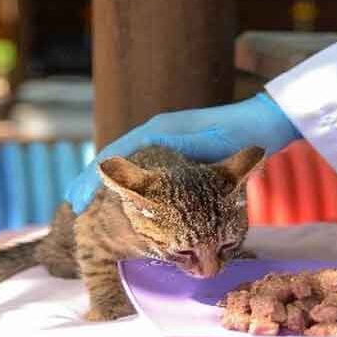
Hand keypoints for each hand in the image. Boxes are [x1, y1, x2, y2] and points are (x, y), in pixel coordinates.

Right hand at [65, 93, 300, 212]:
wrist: (263, 126)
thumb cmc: (238, 135)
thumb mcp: (205, 148)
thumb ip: (177, 161)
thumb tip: (139, 179)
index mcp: (156, 132)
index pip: (113, 155)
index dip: (92, 179)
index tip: (77, 202)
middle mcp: (155, 136)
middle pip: (113, 160)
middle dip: (91, 183)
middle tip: (73, 210)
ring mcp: (165, 147)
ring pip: (126, 168)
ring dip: (105, 187)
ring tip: (88, 210)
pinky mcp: (176, 158)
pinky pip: (144, 174)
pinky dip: (126, 188)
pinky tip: (122, 205)